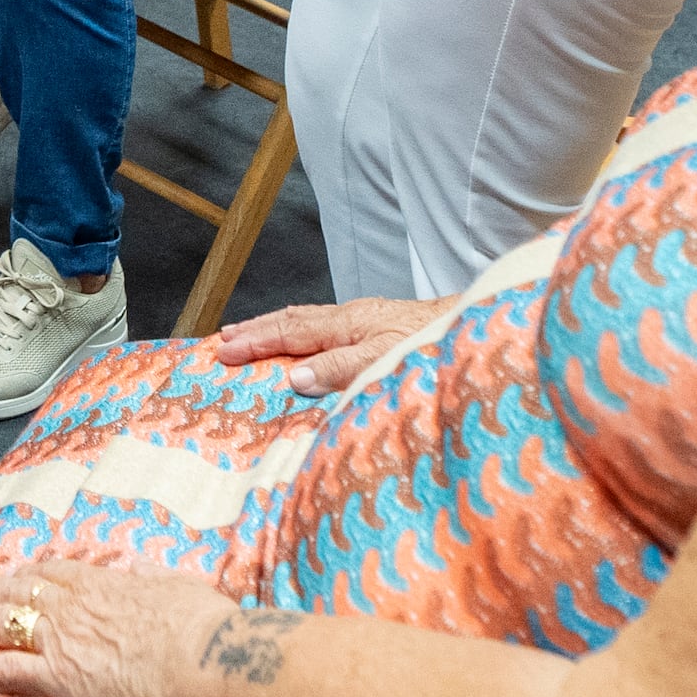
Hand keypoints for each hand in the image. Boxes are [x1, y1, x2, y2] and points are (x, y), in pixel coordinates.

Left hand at [0, 558, 253, 696]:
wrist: (203, 666)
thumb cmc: (206, 629)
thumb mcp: (183, 589)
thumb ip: (156, 579)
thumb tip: (143, 570)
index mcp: (104, 582)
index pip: (54, 572)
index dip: (28, 574)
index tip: (12, 574)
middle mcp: (73, 605)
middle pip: (15, 592)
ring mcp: (59, 639)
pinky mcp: (56, 677)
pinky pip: (3, 670)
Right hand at [206, 296, 436, 393]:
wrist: (473, 324)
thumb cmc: (431, 343)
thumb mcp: (383, 360)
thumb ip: (340, 368)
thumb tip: (295, 378)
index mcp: (346, 324)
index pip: (289, 334)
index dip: (255, 343)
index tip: (224, 353)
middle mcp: (350, 317)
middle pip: (292, 321)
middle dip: (256, 330)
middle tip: (223, 341)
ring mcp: (363, 319)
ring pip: (306, 320)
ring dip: (274, 327)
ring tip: (248, 334)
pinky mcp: (376, 325)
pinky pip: (323, 325)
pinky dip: (298, 331)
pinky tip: (300, 340)